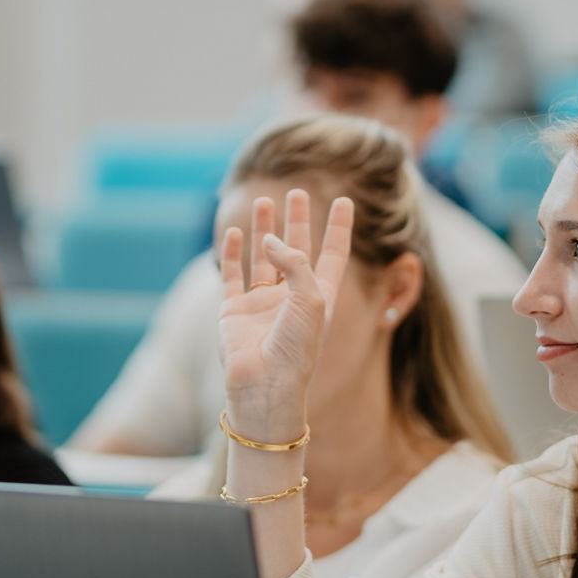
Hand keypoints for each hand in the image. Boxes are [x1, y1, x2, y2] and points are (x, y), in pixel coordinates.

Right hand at [216, 189, 354, 439]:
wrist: (264, 385)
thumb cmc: (296, 348)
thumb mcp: (310, 298)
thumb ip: (294, 261)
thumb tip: (269, 240)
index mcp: (319, 297)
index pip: (334, 255)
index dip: (339, 228)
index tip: (344, 201)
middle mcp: (291, 298)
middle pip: (297, 250)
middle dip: (298, 221)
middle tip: (296, 192)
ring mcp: (261, 304)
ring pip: (264, 258)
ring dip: (265, 230)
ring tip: (264, 201)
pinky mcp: (233, 311)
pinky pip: (233, 276)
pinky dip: (233, 253)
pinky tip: (237, 233)